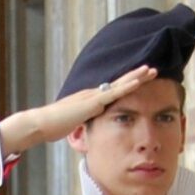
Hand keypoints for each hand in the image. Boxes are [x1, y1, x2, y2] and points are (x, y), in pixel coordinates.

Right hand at [0, 65, 159, 155]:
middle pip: (119, 83)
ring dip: (136, 76)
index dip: (128, 84)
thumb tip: (87, 124)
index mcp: (90, 99)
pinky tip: (138, 81)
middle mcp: (93, 94)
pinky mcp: (92, 102)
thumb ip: (83, 121)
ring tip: (151, 69)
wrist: (41, 123)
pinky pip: (113, 93)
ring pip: (120, 84)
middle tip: (152, 69)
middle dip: (136, 76)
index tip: (141, 79)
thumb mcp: (73, 124)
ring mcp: (93, 96)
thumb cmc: (53, 126)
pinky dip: (127, 86)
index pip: (113, 90)